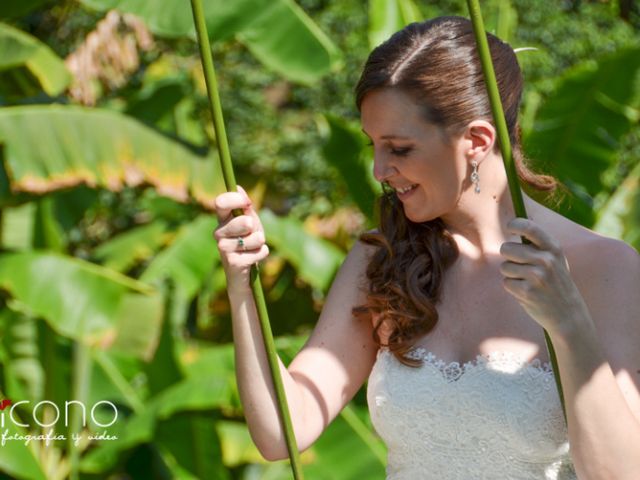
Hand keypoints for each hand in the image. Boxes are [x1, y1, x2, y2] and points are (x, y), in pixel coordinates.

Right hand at [214, 185, 268, 286]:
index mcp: (222, 220)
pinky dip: (262, 253)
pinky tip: (254, 258)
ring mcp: (223, 248)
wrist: (244, 273)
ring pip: (253, 238)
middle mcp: (218, 233)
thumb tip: (238, 187)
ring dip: (260, 241)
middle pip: (241, 222)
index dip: (235, 199)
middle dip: (253, 226)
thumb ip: (246, 207)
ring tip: (255, 246)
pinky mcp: (233, 263)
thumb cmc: (248, 243)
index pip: (220, 203)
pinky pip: (259, 252)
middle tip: (252, 230)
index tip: (248, 203)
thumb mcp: (250, 222)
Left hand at [499, 218, 590, 335]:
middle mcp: (546, 260)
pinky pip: (506, 283)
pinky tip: (527, 293)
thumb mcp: (555, 260)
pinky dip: (513, 288)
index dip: (515, 224)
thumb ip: (537, 246)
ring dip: (511, 275)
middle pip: (506, 249)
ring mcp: (537, 276)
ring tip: (528, 282)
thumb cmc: (556, 283)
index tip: (508, 227)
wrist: (569, 314)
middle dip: (508, 258)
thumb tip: (513, 225)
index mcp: (553, 248)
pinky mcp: (528, 291)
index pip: (530, 228)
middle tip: (521, 267)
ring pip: (504, 267)